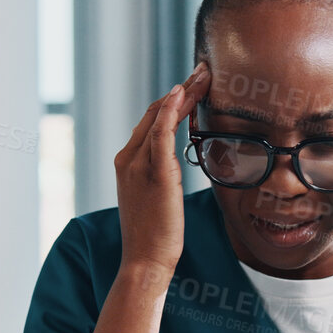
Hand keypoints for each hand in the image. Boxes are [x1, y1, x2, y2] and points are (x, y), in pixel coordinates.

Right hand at [114, 62, 208, 274]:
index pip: (150, 121)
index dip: (173, 101)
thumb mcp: (156, 199)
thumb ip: (161, 177)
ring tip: (204, 76)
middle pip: (154, 112)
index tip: (194, 86)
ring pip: (159, 116)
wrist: (144, 260)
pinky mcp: (153, 172)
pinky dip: (171, 110)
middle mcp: (128, 158)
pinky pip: (160, 132)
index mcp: (127, 163)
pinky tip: (183, 93)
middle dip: (181, 90)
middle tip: (204, 72)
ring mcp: (138, 164)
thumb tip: (174, 168)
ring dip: (183, 92)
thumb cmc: (155, 236)